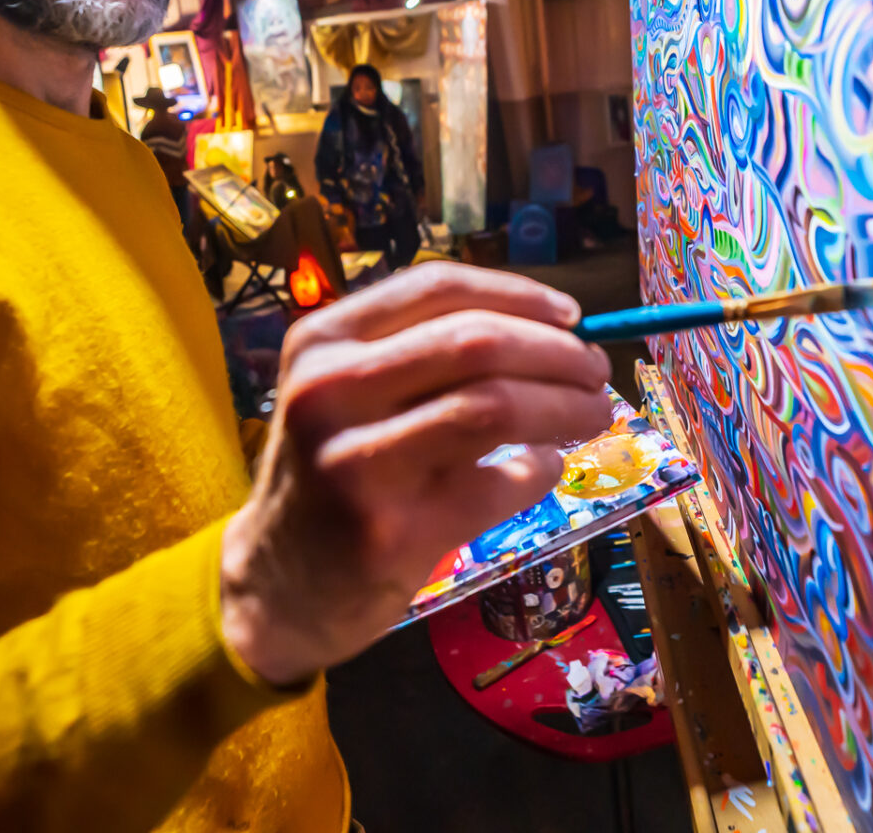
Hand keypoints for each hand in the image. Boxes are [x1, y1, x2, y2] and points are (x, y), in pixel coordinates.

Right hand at [219, 261, 610, 684]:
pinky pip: (498, 485)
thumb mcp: (346, 394)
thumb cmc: (332, 474)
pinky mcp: (390, 529)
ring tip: (591, 415)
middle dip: (558, 354)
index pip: (438, 288)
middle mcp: (329, 390)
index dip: (520, 295)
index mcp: (322, 340)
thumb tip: (554, 329)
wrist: (275, 585)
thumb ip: (422, 356)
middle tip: (596, 373)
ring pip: (495, 407)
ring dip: (564, 408)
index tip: (572, 316)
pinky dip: (539, 472)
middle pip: (478, 342)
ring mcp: (356, 462)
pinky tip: (541, 471)